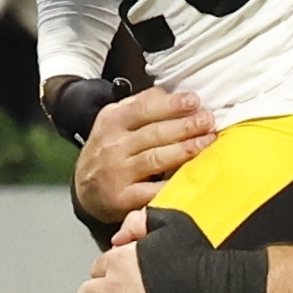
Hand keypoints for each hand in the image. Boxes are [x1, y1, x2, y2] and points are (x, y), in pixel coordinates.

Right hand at [71, 88, 212, 224]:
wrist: (84, 190)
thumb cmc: (109, 152)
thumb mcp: (116, 122)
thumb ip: (141, 106)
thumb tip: (172, 94)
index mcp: (112, 121)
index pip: (143, 108)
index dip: (171, 104)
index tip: (194, 101)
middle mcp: (113, 145)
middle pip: (154, 133)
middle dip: (185, 126)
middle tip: (208, 121)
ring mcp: (116, 172)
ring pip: (156, 158)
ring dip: (185, 149)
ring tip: (206, 141)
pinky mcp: (122, 198)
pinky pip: (152, 190)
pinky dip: (173, 182)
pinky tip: (192, 176)